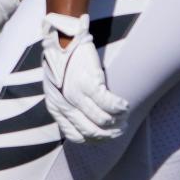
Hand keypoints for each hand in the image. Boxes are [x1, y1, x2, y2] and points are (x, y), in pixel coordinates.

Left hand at [41, 12, 128, 142]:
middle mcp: (64, 104)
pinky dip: (119, 108)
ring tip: (125, 116)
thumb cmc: (61, 63)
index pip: (76, 136)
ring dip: (118, 121)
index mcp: (55, 108)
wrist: (61, 40)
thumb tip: (86, 120)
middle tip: (121, 129)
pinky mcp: (88, 82)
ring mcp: (75, 94)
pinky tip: (125, 106)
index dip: (95, 139)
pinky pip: (108, 104)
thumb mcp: (55, 89)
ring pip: (102, 121)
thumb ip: (66, 105)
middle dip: (109, 134)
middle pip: (91, 132)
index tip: (106, 136)